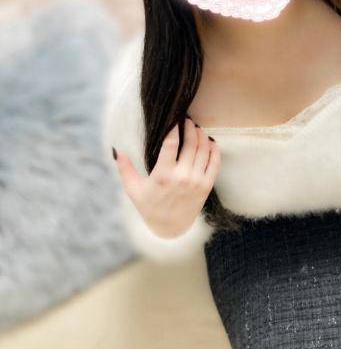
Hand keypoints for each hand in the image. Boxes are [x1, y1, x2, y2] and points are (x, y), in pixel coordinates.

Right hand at [114, 118, 220, 237]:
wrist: (170, 229)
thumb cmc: (150, 208)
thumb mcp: (133, 190)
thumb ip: (125, 169)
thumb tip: (118, 151)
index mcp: (163, 175)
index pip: (171, 144)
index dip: (174, 127)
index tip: (174, 118)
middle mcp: (182, 177)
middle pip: (191, 143)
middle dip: (190, 128)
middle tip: (187, 120)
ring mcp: (196, 181)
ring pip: (204, 150)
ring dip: (202, 136)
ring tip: (197, 129)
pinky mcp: (206, 186)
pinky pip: (215, 163)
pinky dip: (214, 149)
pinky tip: (210, 142)